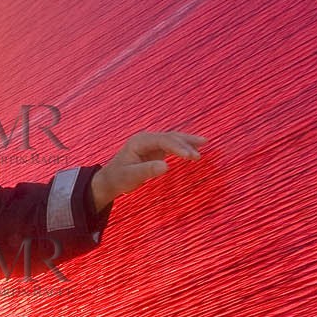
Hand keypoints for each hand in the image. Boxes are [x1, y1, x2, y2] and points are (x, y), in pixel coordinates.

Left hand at [90, 130, 206, 209]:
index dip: (178, 147)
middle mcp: (146, 139)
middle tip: (199, 155)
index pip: (163, 140)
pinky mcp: (156, 149)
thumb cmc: (119, 178)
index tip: (190, 156)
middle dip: (186, 144)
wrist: (111, 179)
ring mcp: (152, 143)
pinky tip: (195, 149)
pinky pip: (172, 145)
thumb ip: (147, 171)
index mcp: (139, 141)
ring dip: (188, 141)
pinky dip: (184, 147)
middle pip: (170, 137)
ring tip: (205, 142)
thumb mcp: (131, 176)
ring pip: (173, 139)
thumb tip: (166, 166)